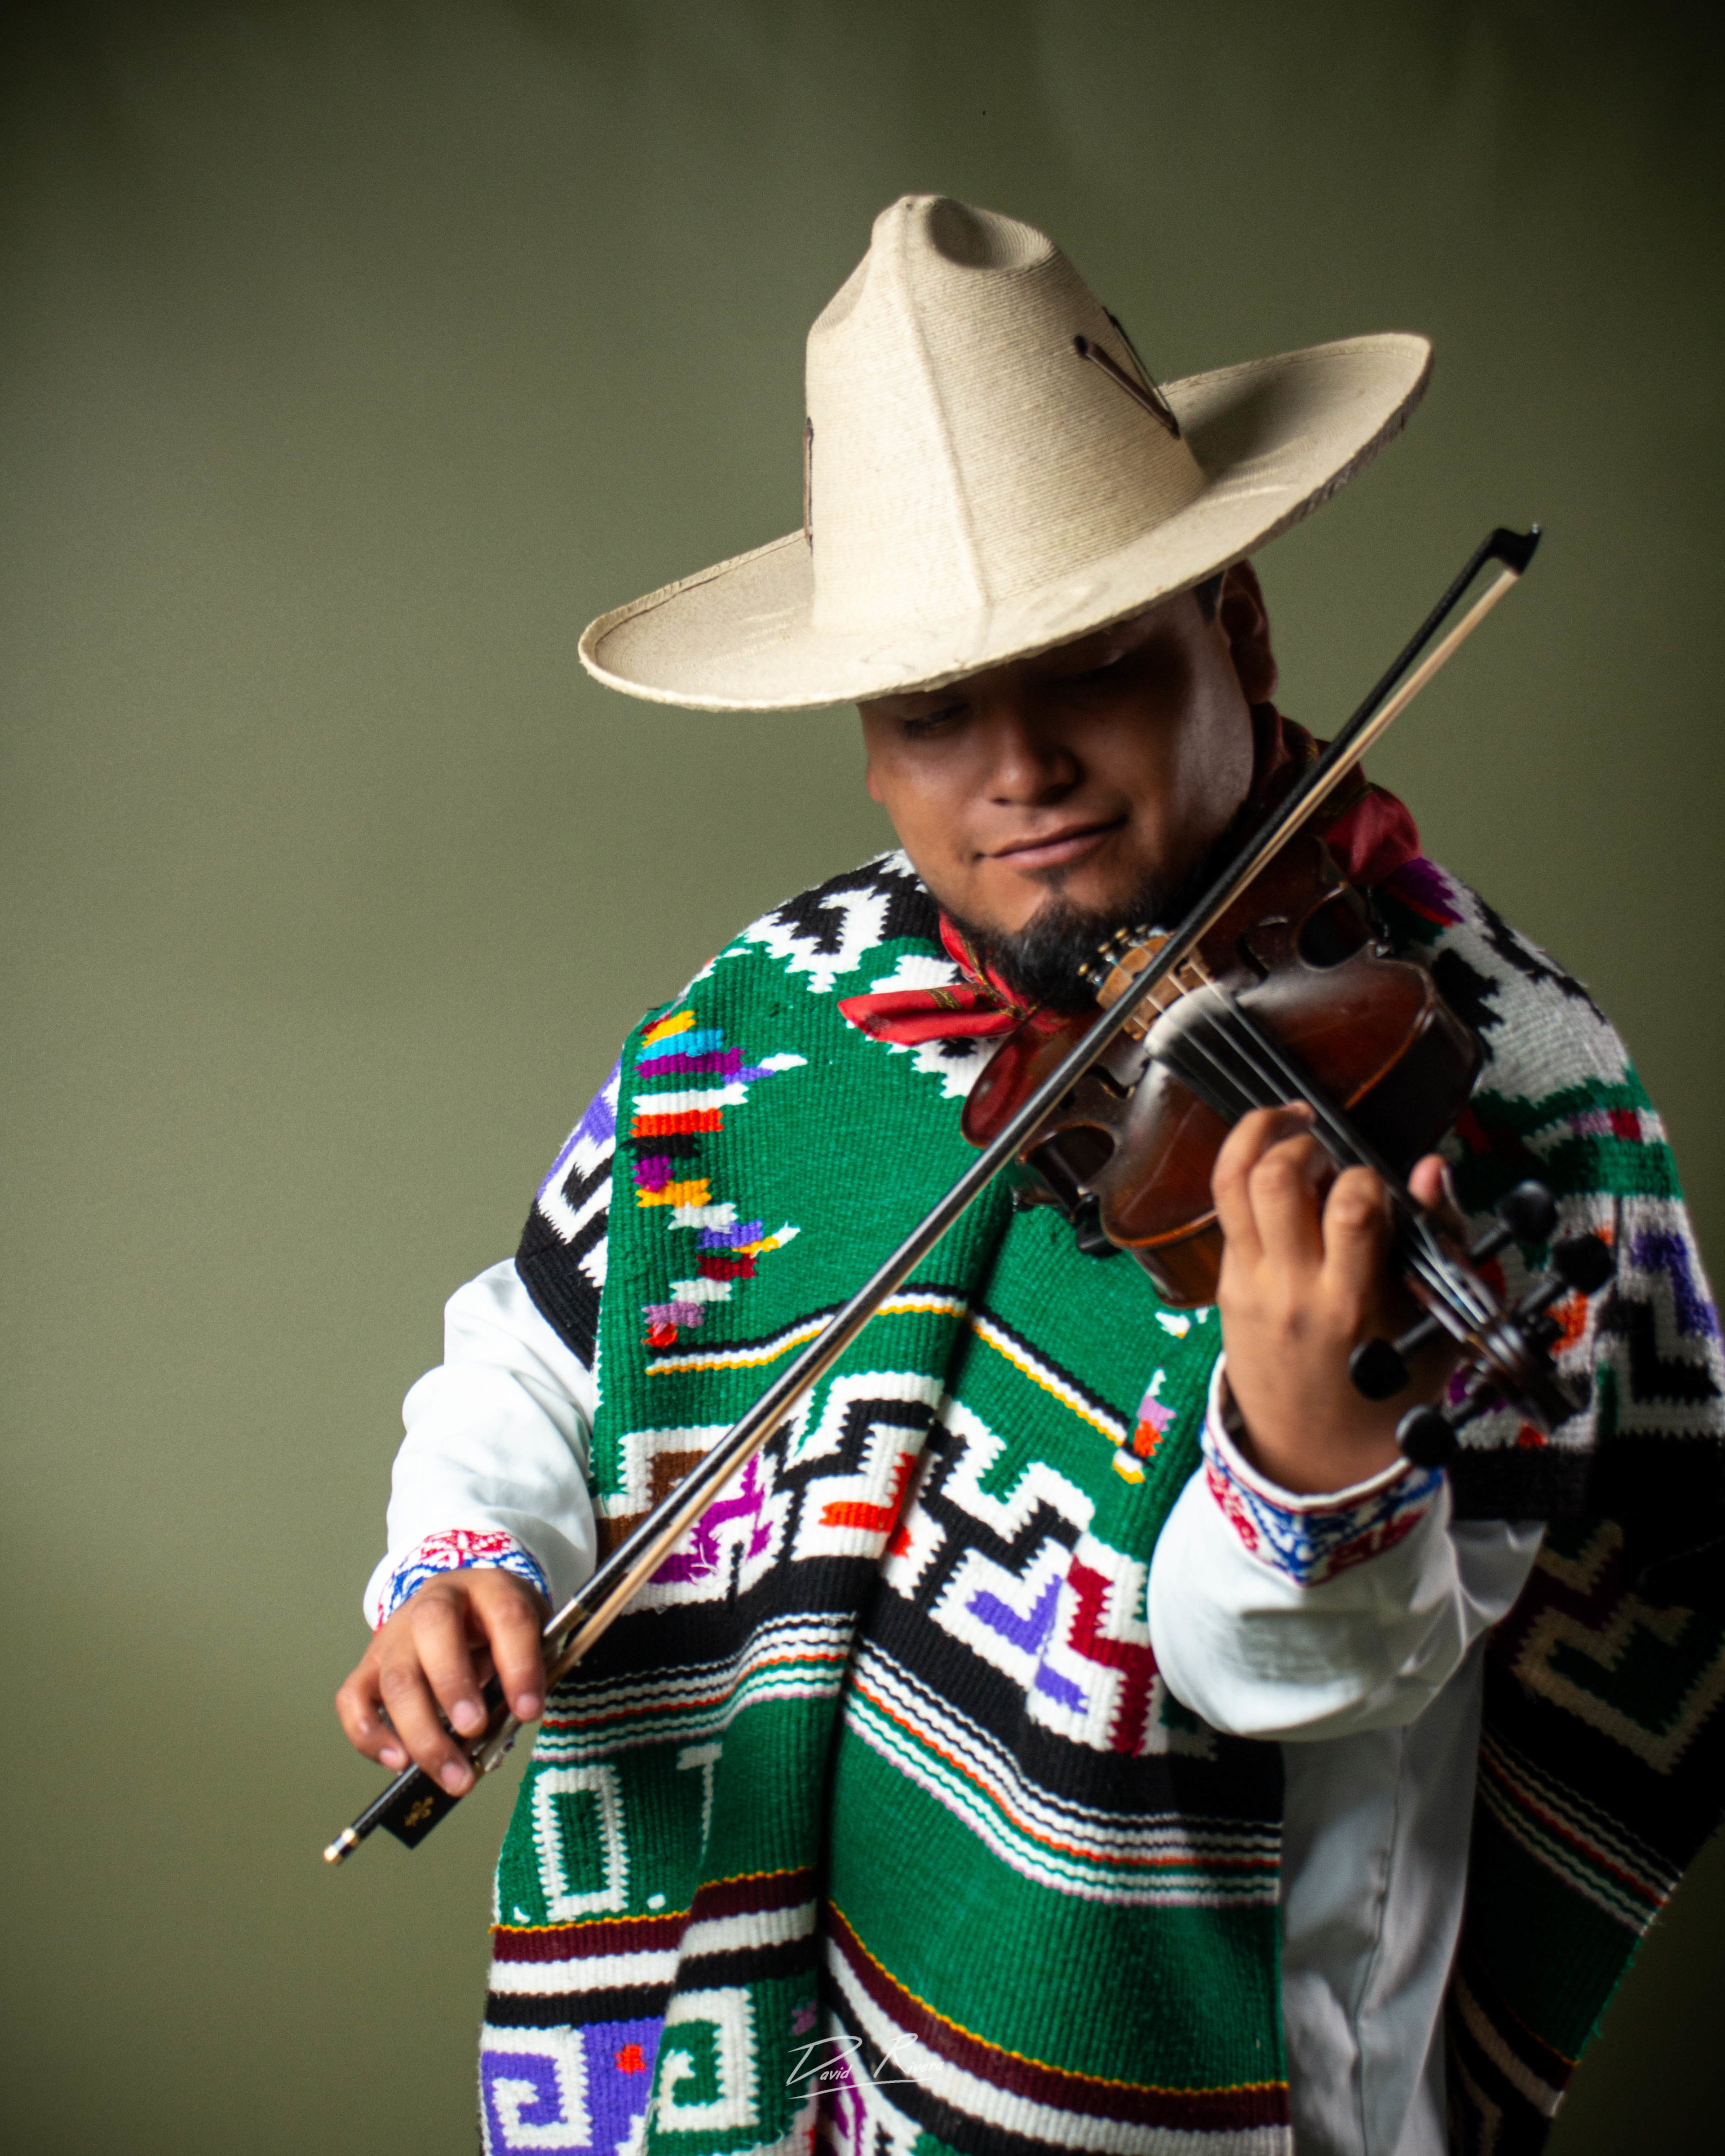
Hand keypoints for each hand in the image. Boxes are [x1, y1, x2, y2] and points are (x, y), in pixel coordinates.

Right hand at [334, 1568, 548, 1796]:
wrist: (464, 1609)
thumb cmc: (500, 1629)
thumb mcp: (532, 1635)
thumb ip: (526, 1671)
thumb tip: (515, 1720)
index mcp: (489, 1588)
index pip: (506, 1615)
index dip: (519, 1664)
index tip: (529, 1710)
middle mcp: (436, 1601)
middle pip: (432, 1630)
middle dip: (453, 1684)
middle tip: (475, 1730)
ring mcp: (396, 1633)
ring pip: (395, 1675)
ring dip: (422, 1731)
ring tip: (453, 1774)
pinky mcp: (370, 1665)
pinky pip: (353, 1699)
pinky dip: (370, 1736)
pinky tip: (400, 1763)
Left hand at [1211, 1105, 1459, 1494]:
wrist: (1318, 1456)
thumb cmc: (1389, 1388)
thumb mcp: (1435, 1326)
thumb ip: (1441, 1241)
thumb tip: (1432, 1168)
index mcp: (1353, 1301)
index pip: (1352, 1207)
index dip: (1367, 1176)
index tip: (1379, 1183)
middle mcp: (1293, 1288)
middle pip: (1277, 1180)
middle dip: (1303, 1142)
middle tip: (1325, 1147)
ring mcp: (1251, 1283)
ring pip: (1234, 1182)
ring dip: (1259, 1137)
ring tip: (1289, 1126)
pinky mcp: (1225, 1284)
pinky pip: (1225, 1210)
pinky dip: (1246, 1175)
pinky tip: (1277, 1174)